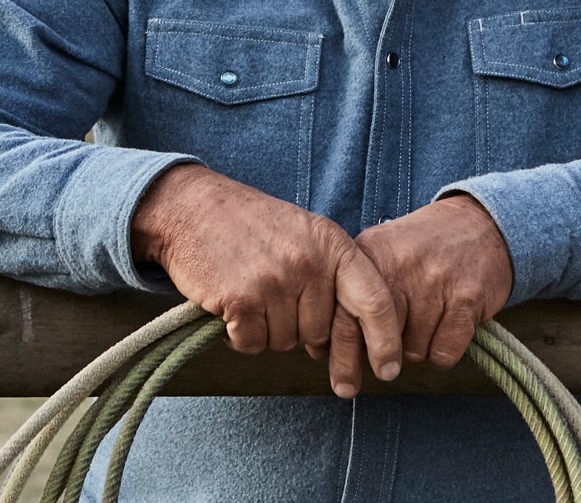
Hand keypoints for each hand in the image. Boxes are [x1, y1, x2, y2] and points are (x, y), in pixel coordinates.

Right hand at [130, 164, 402, 396]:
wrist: (191, 208)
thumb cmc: (251, 226)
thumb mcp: (305, 235)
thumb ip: (332, 278)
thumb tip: (347, 342)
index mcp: (333, 244)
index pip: (375, 301)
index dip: (385, 342)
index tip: (389, 370)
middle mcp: (309, 262)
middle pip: (322, 333)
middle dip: (300, 328)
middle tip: (274, 295)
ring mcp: (275, 281)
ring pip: (286, 343)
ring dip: (268, 330)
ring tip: (252, 291)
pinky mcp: (241, 301)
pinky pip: (253, 344)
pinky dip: (240, 335)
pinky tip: (232, 303)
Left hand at [340, 193, 513, 380]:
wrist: (478, 224)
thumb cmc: (421, 249)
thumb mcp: (380, 254)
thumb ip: (349, 295)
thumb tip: (320, 349)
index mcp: (369, 255)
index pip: (343, 317)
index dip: (343, 355)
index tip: (344, 380)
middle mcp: (399, 266)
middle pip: (378, 341)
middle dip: (382, 357)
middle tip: (387, 363)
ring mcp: (435, 280)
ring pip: (413, 351)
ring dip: (418, 348)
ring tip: (427, 320)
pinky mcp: (467, 297)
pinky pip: (443, 352)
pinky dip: (444, 351)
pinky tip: (447, 326)